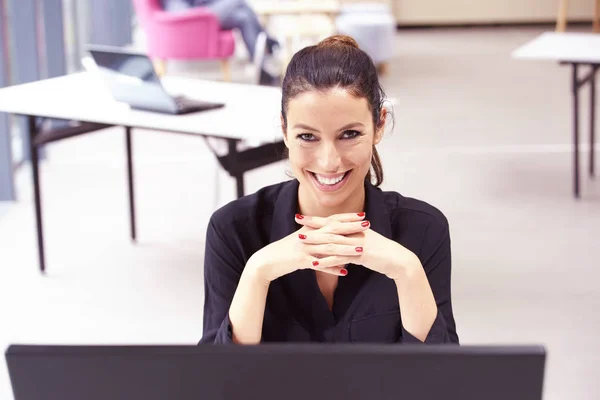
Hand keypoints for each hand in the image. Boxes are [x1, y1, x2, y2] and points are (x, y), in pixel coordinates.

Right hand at [248, 213, 370, 282]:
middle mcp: (308, 236)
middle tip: (368, 225)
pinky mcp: (300, 260)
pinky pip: (319, 265)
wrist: (267, 261)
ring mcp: (304, 248)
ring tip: (361, 249)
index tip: (362, 215)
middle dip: (351, 227)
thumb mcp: (300, 240)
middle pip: (333, 230)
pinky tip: (344, 272)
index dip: (347, 217)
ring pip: (329, 247)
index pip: (331, 220)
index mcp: (309, 229)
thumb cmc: (285, 251)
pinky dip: (332, 268)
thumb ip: (315, 236)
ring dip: (346, 248)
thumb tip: (329, 235)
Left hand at [296, 214, 420, 279]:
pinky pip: (341, 258)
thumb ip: (353, 240)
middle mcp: (356, 233)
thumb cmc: (383, 253)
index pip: (332, 222)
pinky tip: (315, 264)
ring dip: (316, 242)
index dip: (316, 220)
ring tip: (301, 242)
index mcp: (356, 228)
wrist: (399, 260)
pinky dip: (327, 261)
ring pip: (333, 242)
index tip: (301, 218)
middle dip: (312, 226)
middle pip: (330, 228)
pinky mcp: (361, 255)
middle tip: (296, 224)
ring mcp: (358, 243)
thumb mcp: (366, 243)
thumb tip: (341, 242)